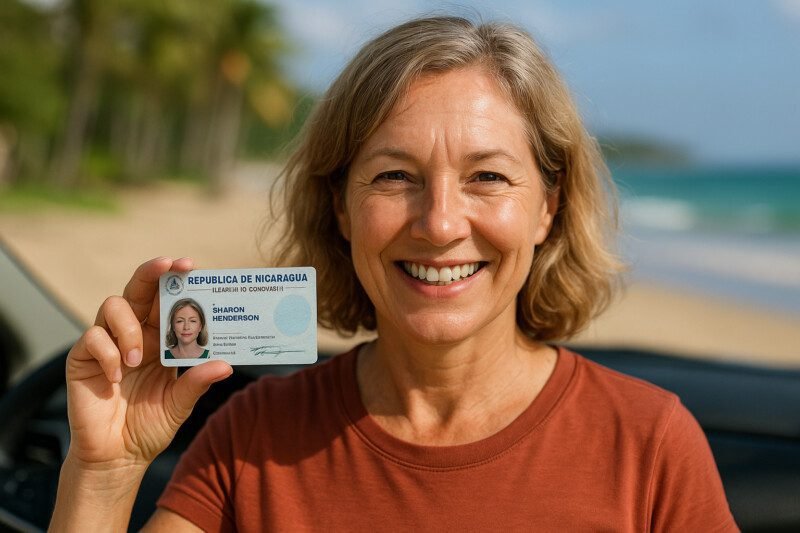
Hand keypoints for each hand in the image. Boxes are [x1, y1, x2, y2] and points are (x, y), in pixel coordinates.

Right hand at [65, 257, 231, 468]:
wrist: (117, 457)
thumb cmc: (149, 426)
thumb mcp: (179, 404)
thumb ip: (197, 382)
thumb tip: (225, 365)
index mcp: (158, 339)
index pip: (165, 300)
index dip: (175, 280)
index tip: (191, 266)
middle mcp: (132, 335)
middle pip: (138, 289)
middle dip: (153, 273)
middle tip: (170, 266)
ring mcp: (107, 344)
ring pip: (113, 305)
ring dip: (129, 327)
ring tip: (138, 359)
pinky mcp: (83, 359)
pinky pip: (92, 338)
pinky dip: (108, 353)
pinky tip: (117, 377)